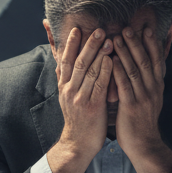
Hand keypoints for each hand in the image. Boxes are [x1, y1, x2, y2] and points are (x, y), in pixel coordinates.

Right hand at [47, 26, 112, 172]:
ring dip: (99, 54)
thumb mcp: (66, 97)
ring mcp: (79, 98)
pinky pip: (99, 85)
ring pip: (89, 71)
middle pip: (78, 62)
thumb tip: (60, 62)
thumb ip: (65, 79)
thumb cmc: (77, 119)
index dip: (70, 44)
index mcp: (63, 86)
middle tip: (99, 29)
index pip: (65, 60)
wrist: (77, 144)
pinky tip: (112, 60)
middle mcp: (69, 90)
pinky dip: (105, 71)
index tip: (77, 29)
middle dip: (88, 44)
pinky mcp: (92, 107)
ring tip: (109, 39)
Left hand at [112, 25, 171, 172]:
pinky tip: (111, 60)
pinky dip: (117, 71)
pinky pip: (124, 85)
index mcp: (157, 86)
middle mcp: (153, 89)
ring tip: (115, 37)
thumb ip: (146, 82)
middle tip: (128, 27)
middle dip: (136, 43)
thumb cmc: (142, 120)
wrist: (144, 144)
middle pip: (145, 60)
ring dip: (125, 52)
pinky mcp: (131, 106)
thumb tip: (143, 65)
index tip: (146, 28)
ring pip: (134, 70)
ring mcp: (143, 97)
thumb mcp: (150, 98)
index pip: (156, 60)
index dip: (151, 43)